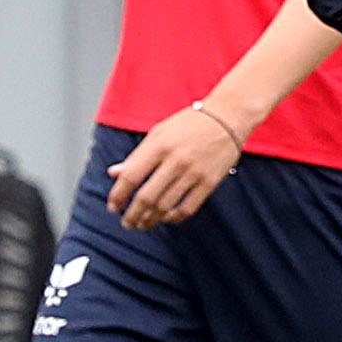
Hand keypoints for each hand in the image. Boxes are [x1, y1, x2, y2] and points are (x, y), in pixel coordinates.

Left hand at [104, 105, 241, 227]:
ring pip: (166, 206)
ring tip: (142, 224)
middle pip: (147, 197)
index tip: (113, 207)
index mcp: (159, 146)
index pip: (131, 177)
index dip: (118, 196)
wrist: (228, 116)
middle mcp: (176, 161)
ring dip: (151, 220)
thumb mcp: (158, 133)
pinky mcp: (211, 181)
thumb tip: (114, 174)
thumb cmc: (189, 123)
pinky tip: (166, 218)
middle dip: (132, 215)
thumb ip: (136, 156)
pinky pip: (189, 207)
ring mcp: (194, 172)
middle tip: (127, 223)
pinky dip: (175, 217)